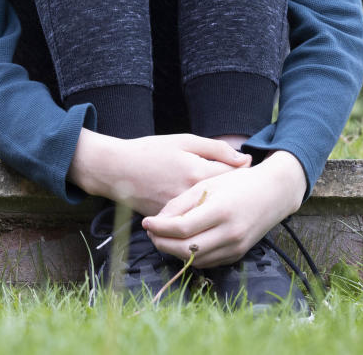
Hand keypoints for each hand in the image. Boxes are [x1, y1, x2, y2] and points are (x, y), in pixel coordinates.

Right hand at [67, 129, 251, 217]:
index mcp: (198, 172)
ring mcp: (182, 212)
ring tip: (226, 201)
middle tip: (240, 189)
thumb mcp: (184, 141)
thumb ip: (216, 149)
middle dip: (235, 195)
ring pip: (210, 214)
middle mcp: (192, 196)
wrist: (115, 169)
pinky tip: (206, 209)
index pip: (234, 178)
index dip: (243, 175)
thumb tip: (244, 159)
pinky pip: (193, 222)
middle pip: (225, 200)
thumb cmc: (149, 151)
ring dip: (219, 208)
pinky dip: (201, 216)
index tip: (247, 171)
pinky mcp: (171, 221)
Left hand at [140, 150, 306, 266]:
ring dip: (175, 252)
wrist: (273, 193)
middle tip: (150, 232)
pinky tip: (182, 243)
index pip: (182, 228)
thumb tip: (157, 221)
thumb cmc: (237, 183)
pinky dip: (191, 255)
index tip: (146, 222)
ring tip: (163, 237)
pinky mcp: (238, 254)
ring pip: (195, 259)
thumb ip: (181, 203)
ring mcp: (236, 246)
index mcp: (221, 210)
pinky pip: (208, 261)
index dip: (159, 228)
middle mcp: (230, 232)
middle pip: (186, 249)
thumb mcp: (207, 184)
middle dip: (162, 243)